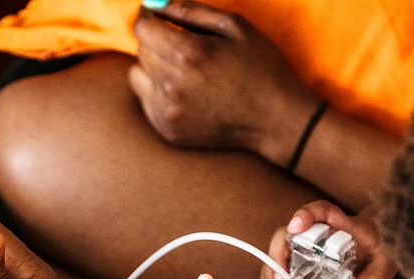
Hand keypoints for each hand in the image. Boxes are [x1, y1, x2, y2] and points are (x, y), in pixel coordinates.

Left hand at [129, 1, 317, 158]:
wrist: (275, 119)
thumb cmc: (259, 66)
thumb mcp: (233, 26)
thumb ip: (191, 11)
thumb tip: (155, 3)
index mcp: (188, 53)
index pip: (143, 29)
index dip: (149, 20)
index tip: (157, 19)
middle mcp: (172, 84)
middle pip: (142, 53)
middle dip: (157, 43)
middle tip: (183, 47)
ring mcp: (168, 111)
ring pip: (139, 77)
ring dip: (154, 70)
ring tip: (185, 72)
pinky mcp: (168, 131)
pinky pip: (147, 102)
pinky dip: (159, 94)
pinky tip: (187, 94)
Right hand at [260, 201, 398, 278]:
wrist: (381, 242)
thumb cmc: (381, 245)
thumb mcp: (386, 263)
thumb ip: (374, 278)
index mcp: (341, 224)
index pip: (320, 210)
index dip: (305, 215)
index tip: (295, 227)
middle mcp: (319, 231)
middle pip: (290, 232)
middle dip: (278, 252)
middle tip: (280, 275)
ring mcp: (309, 243)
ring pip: (282, 247)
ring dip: (273, 266)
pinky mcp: (304, 255)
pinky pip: (285, 260)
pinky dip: (276, 273)